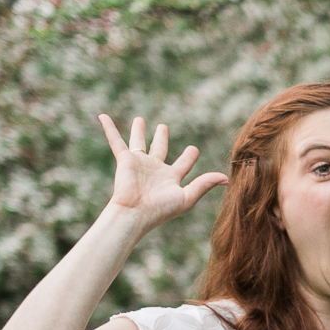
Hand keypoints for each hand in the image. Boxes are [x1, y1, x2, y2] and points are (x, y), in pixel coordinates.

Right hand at [98, 114, 226, 233]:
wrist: (135, 213)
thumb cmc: (161, 209)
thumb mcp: (187, 197)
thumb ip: (204, 184)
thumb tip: (226, 178)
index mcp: (171, 178)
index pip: (182, 163)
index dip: (189, 156)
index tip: (193, 149)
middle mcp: (155, 170)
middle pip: (159, 149)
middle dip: (161, 138)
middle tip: (163, 127)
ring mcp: (139, 164)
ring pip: (139, 142)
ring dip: (138, 131)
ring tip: (140, 119)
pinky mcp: (124, 161)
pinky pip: (116, 141)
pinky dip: (109, 129)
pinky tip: (103, 116)